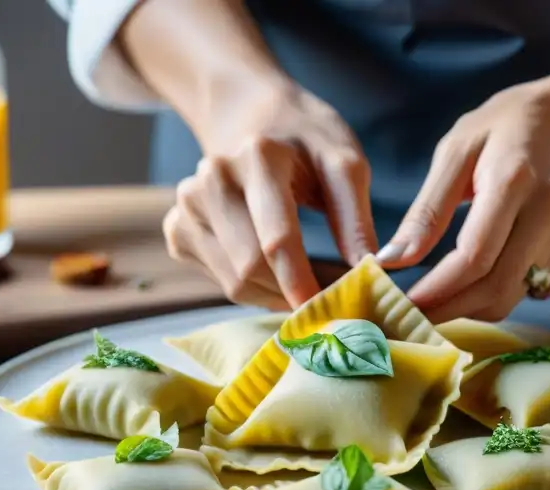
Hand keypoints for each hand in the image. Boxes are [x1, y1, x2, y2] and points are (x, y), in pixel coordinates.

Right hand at [163, 84, 377, 309]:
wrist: (249, 114)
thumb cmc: (306, 139)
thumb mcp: (344, 162)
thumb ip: (356, 218)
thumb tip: (372, 270)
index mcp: (257, 157)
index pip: (277, 240)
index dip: (302, 284)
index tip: (330, 315)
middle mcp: (212, 179)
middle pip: (250, 268)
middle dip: (292, 294)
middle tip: (329, 303)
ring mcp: (187, 204)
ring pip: (233, 283)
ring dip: (275, 295)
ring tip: (306, 283)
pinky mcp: (177, 228)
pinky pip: (219, 280)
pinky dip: (252, 288)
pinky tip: (274, 271)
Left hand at [379, 83, 549, 322]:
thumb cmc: (501, 128)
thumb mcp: (454, 152)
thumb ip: (426, 211)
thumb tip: (392, 260)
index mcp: (515, 180)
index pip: (475, 257)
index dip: (438, 290)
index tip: (404, 304)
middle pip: (496, 286)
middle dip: (449, 309)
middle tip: (411, 316)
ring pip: (513, 296)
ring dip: (469, 309)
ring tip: (435, 301)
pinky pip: (529, 289)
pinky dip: (494, 296)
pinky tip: (471, 284)